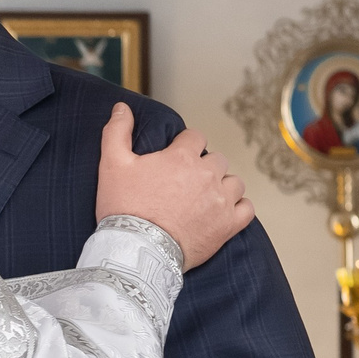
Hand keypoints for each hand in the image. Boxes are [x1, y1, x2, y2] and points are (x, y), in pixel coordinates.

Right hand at [95, 102, 252, 270]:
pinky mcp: (228, 226)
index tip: (174, 159)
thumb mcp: (112, 164)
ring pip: (234, 182)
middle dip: (203, 166)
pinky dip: (238, 207)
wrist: (136, 250)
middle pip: (216, 159)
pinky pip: (246, 208)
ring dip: (221, 186)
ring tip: (204, 197)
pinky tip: (223, 211)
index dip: (185, 146)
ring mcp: (221, 201)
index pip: (195, 137)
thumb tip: (121, 107)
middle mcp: (207, 175)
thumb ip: (117, 131)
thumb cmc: (124, 207)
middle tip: (185, 182)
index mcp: (182, 156)